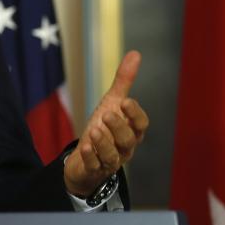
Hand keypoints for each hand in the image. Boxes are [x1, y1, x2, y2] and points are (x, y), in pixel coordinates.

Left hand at [64, 50, 147, 196]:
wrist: (84, 157)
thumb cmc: (103, 128)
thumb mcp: (111, 103)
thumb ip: (124, 82)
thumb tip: (135, 54)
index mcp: (131, 130)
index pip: (141, 125)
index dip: (135, 114)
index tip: (126, 102)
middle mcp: (124, 148)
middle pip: (128, 140)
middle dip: (119, 127)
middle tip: (106, 114)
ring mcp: (110, 161)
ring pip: (113, 156)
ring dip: (104, 143)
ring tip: (94, 130)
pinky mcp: (93, 170)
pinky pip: (94, 166)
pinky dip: (90, 157)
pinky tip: (85, 147)